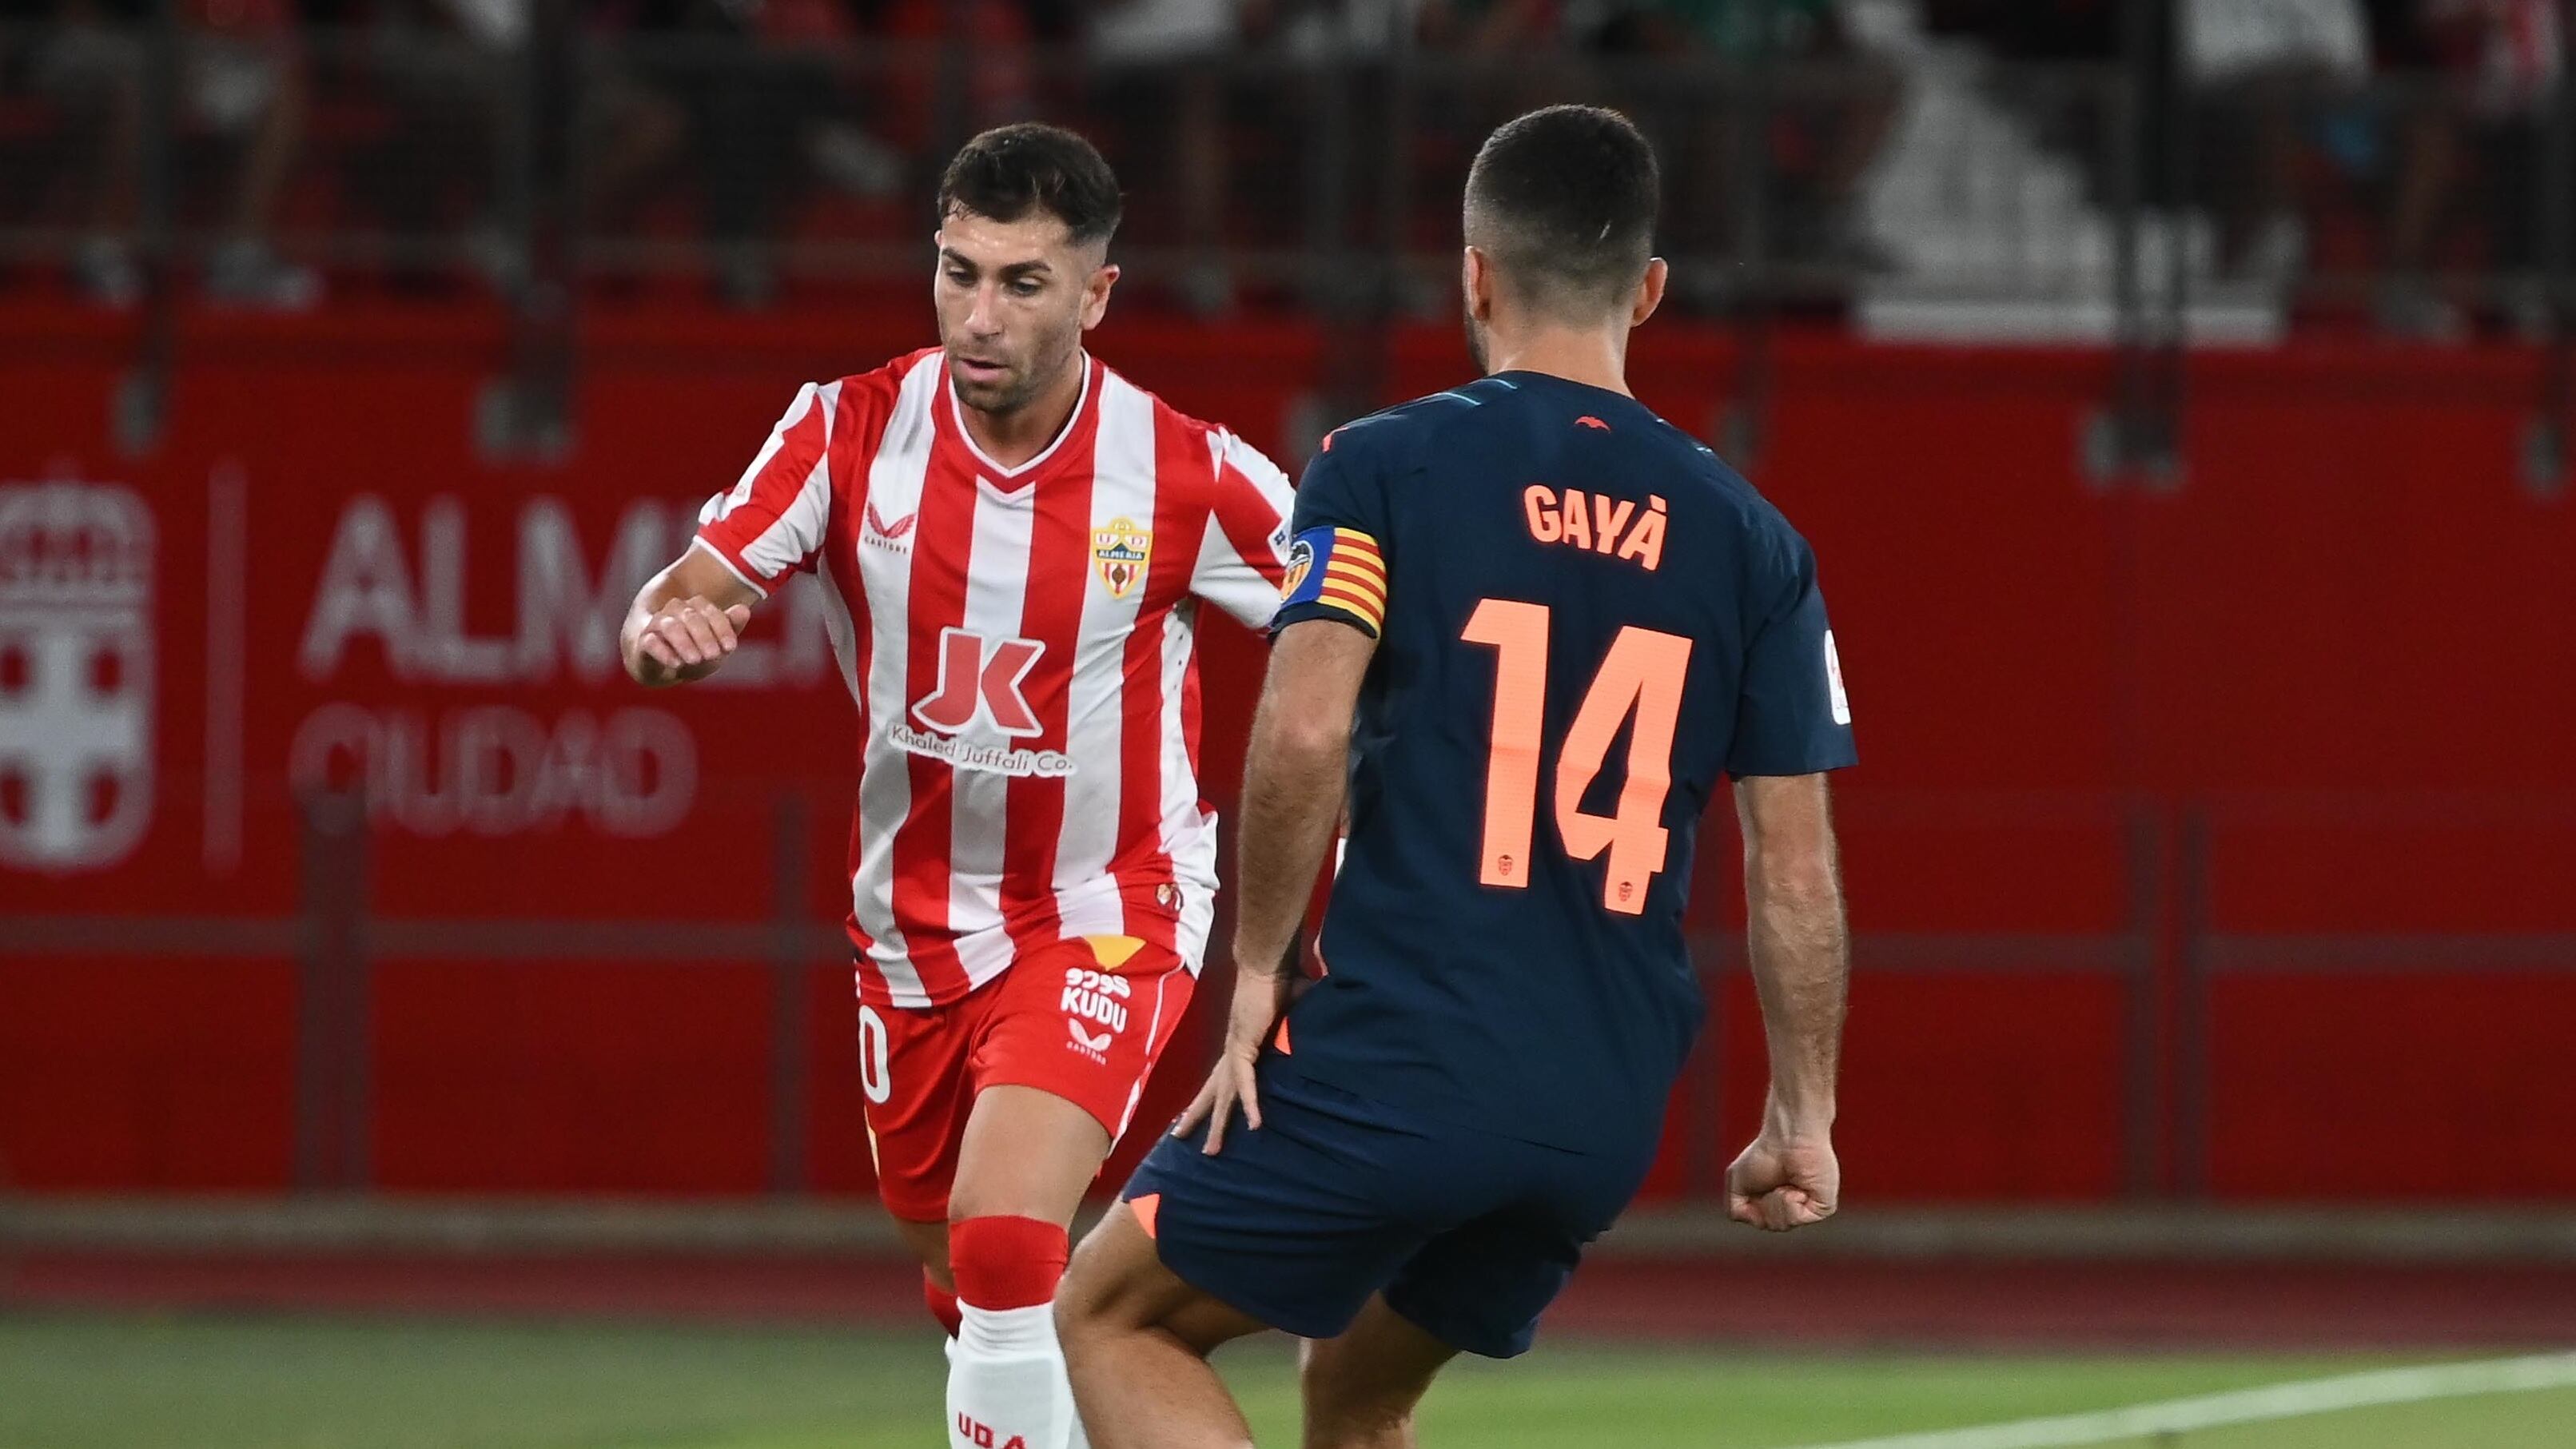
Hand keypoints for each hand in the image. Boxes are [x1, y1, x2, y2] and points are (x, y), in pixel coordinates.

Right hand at [631, 596, 750, 683]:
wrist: (664, 666)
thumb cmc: (695, 649)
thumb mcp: (716, 642)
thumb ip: (730, 626)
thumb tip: (745, 610)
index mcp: (696, 608)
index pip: (710, 611)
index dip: (722, 628)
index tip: (731, 648)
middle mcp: (675, 610)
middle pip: (691, 616)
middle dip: (704, 636)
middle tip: (714, 655)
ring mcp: (658, 624)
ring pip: (670, 626)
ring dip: (684, 642)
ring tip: (695, 660)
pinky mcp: (643, 641)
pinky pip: (650, 642)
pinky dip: (663, 652)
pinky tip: (676, 663)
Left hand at [1171, 958, 1294, 1155]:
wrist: (1268, 961)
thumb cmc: (1279, 979)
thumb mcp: (1293, 1008)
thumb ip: (1301, 1018)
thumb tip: (1320, 1014)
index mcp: (1241, 1043)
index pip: (1222, 1076)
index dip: (1211, 1095)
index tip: (1198, 1114)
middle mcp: (1233, 1050)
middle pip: (1212, 1091)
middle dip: (1196, 1116)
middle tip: (1179, 1140)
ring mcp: (1236, 1050)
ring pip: (1223, 1095)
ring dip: (1216, 1124)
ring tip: (1209, 1152)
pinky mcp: (1245, 1046)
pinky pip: (1247, 1082)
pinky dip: (1251, 1102)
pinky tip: (1255, 1124)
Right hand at [1725, 1128, 1838, 1232]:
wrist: (1788, 1137)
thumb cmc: (1765, 1152)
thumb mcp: (1736, 1183)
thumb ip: (1736, 1210)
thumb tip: (1757, 1222)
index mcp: (1777, 1205)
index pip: (1762, 1222)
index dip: (1754, 1205)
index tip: (1759, 1181)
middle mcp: (1795, 1208)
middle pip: (1771, 1225)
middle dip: (1765, 1203)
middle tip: (1773, 1180)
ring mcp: (1810, 1209)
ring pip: (1783, 1224)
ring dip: (1776, 1200)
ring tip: (1786, 1181)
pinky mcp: (1823, 1208)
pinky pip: (1797, 1218)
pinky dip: (1789, 1201)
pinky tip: (1797, 1185)